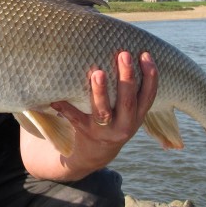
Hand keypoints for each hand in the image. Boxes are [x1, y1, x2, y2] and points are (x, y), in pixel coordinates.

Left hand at [46, 51, 157, 175]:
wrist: (94, 155)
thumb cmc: (112, 121)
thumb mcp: (126, 112)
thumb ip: (129, 91)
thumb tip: (123, 51)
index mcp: (137, 117)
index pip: (148, 96)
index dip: (150, 76)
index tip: (145, 54)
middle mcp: (124, 126)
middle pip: (127, 101)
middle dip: (127, 78)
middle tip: (123, 54)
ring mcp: (104, 131)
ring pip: (103, 112)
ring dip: (101, 92)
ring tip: (97, 72)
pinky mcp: (84, 133)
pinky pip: (74, 119)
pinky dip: (65, 107)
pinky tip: (55, 97)